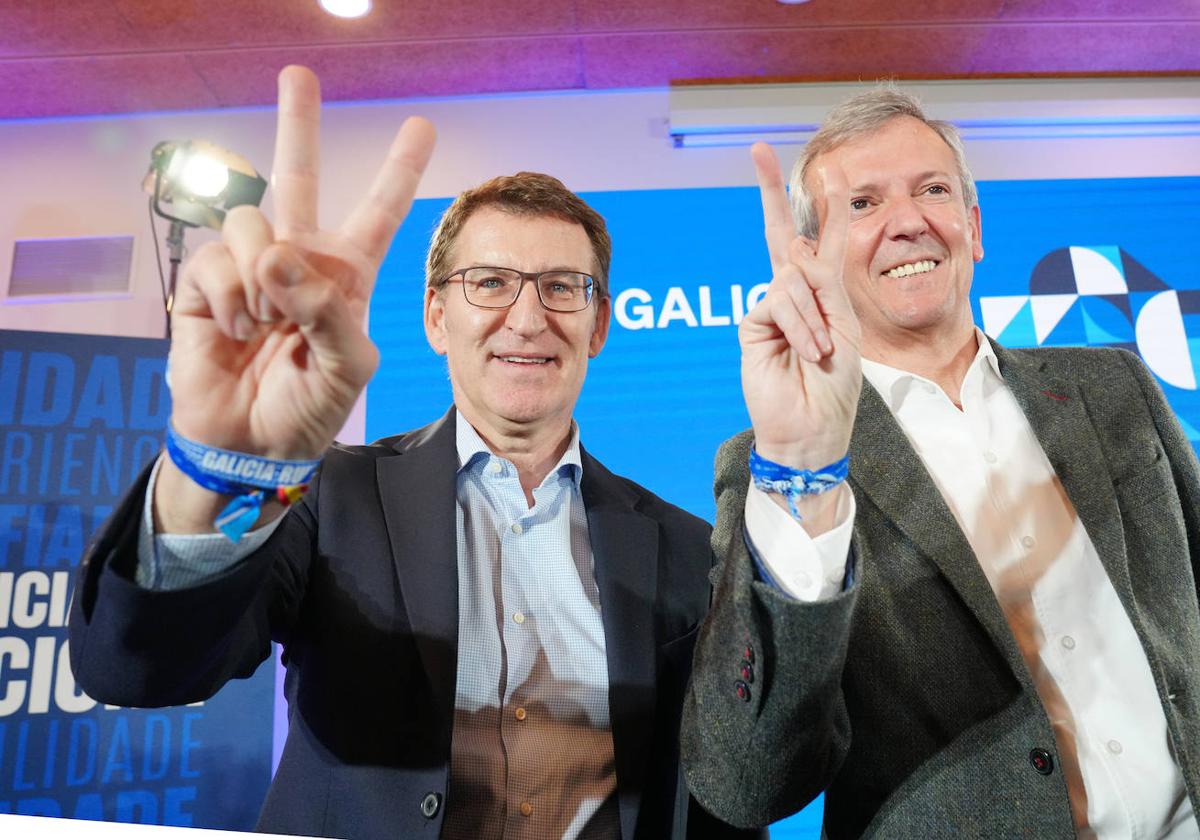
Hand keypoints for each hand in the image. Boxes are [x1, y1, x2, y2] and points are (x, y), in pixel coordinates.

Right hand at [167, 65, 435, 460]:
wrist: (253, 444)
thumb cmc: (310, 407)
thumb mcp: (348, 366)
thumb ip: (329, 312)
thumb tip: (278, 257)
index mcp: (346, 275)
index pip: (379, 213)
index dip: (398, 171)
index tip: (420, 126)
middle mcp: (299, 260)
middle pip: (298, 176)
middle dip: (298, 123)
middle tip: (299, 74)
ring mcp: (251, 268)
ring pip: (252, 221)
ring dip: (262, 275)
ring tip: (266, 322)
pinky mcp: (206, 282)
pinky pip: (216, 258)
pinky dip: (230, 297)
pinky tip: (237, 330)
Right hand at [739, 142, 861, 474]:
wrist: (812, 428)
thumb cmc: (835, 387)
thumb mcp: (845, 328)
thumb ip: (823, 286)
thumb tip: (793, 253)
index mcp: (826, 294)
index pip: (823, 240)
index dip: (828, 205)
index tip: (832, 169)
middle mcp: (796, 294)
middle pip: (782, 233)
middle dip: (770, 190)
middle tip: (757, 149)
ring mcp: (772, 308)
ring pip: (792, 278)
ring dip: (813, 316)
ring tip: (820, 352)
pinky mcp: (753, 323)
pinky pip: (779, 301)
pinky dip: (800, 325)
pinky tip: (806, 351)